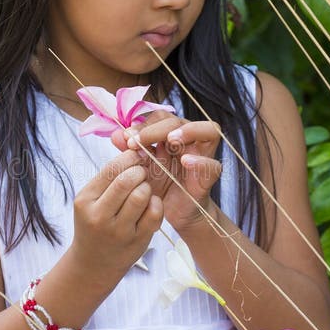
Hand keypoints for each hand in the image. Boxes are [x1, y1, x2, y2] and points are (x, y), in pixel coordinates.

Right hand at [70, 148, 162, 276]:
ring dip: (147, 187)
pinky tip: (150, 205)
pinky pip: (155, 213)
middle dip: (139, 171)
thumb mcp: (91, 199)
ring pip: (142, 195)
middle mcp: (100, 216)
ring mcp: (119, 231)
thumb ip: (108, 176)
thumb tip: (130, 145)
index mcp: (85, 200)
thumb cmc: (94, 223)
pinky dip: (156, 204)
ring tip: (144, 190)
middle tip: (141, 173)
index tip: (135, 157)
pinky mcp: (137, 241)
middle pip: (127, 180)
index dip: (128, 158)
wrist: (93, 263)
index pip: (110, 169)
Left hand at [111, 112, 221, 231]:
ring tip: (171, 139)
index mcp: (171, 135)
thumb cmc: (156, 186)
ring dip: (189, 131)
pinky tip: (186, 161)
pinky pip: (213, 164)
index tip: (128, 138)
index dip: (144, 123)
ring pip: (209, 130)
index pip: (161, 117)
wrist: (169, 212)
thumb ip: (129, 151)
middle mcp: (189, 140)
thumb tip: (115, 134)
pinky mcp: (209, 175)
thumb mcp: (140, 167)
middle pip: (179, 121)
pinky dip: (200, 161)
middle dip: (157, 128)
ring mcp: (202, 156)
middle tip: (138, 141)